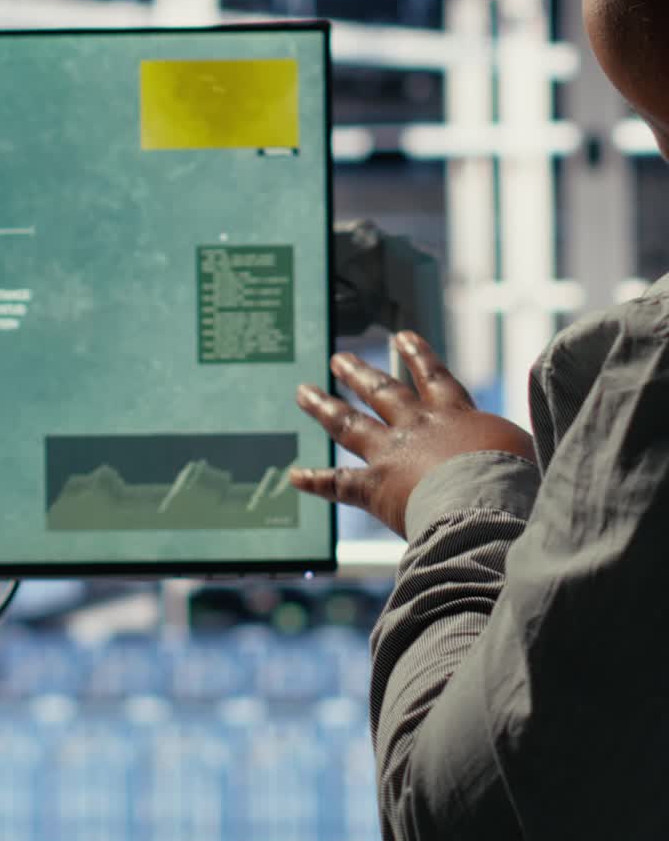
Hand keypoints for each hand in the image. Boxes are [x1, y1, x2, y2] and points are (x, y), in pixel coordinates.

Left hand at [291, 330, 535, 537]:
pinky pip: (338, 482)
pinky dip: (315, 480)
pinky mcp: (375, 487)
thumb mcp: (528, 449)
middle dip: (358, 373)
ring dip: (325, 407)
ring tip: (304, 392)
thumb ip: (519, 442)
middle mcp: (417, 425)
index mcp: (456, 415)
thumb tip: (546, 436)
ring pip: (349, 423)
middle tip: (339, 359)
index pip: (434, 376)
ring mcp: (392, 453)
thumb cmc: (517, 482)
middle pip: (382, 391)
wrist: (488, 505)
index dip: (417, 355)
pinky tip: (294, 475)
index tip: (402, 335)